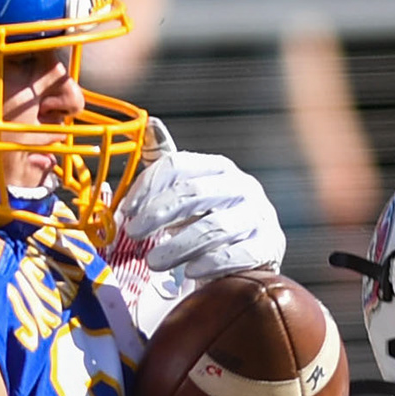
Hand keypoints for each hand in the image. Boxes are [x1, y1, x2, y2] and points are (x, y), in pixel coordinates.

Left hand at [115, 120, 286, 281]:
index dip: (146, 187)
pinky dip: (212, 263)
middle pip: (194, 193)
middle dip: (158, 215)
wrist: (252, 258)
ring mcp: (260, 215)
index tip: (125, 212)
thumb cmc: (210, 221)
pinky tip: (191, 272)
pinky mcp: (270, 245)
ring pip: (214, 227)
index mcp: (219, 167)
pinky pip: (239, 253)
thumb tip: (150, 122)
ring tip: (154, 262)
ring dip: (179, 246)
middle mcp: (243, 185)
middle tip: (133, 235)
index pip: (177, 166)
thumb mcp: (188, 193)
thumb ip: (168, 166)